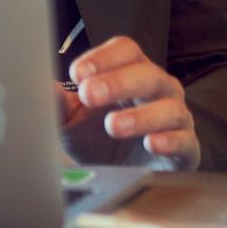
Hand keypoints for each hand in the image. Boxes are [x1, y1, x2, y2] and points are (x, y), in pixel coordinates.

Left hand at [63, 36, 200, 169]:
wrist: (117, 176)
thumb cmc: (97, 139)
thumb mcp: (70, 121)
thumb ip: (57, 104)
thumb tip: (40, 88)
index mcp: (131, 71)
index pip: (125, 51)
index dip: (103, 58)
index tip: (77, 73)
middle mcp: (158, 89)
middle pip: (146, 74)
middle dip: (118, 82)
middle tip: (90, 95)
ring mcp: (175, 118)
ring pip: (169, 108)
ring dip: (141, 115)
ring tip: (114, 126)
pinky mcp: (186, 150)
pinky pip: (186, 141)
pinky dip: (171, 141)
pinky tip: (151, 144)